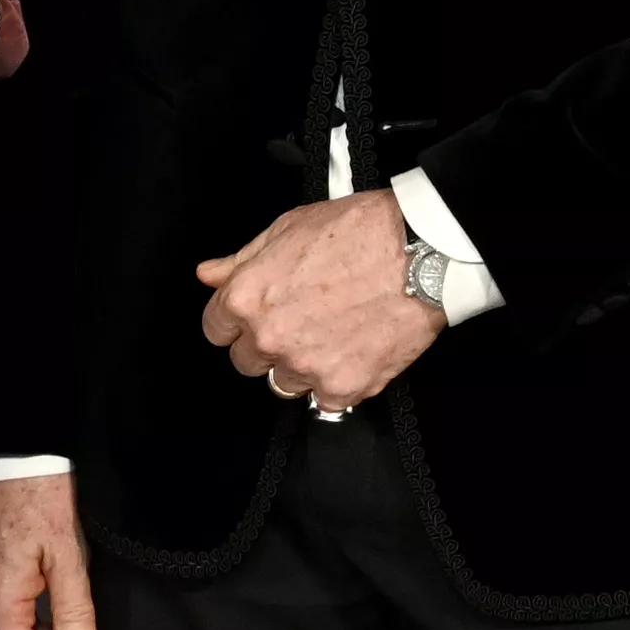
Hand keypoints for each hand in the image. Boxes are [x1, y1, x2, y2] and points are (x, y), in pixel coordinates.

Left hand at [196, 191, 441, 408]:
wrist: (421, 252)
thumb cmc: (358, 232)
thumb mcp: (288, 229)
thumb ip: (241, 260)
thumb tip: (209, 275)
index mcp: (248, 299)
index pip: (216, 329)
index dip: (235, 320)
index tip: (255, 315)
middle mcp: (270, 338)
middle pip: (246, 362)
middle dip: (266, 344)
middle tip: (299, 321)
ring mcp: (306, 367)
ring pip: (284, 384)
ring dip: (300, 366)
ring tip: (330, 335)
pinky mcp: (344, 386)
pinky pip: (324, 400)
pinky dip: (336, 383)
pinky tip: (352, 352)